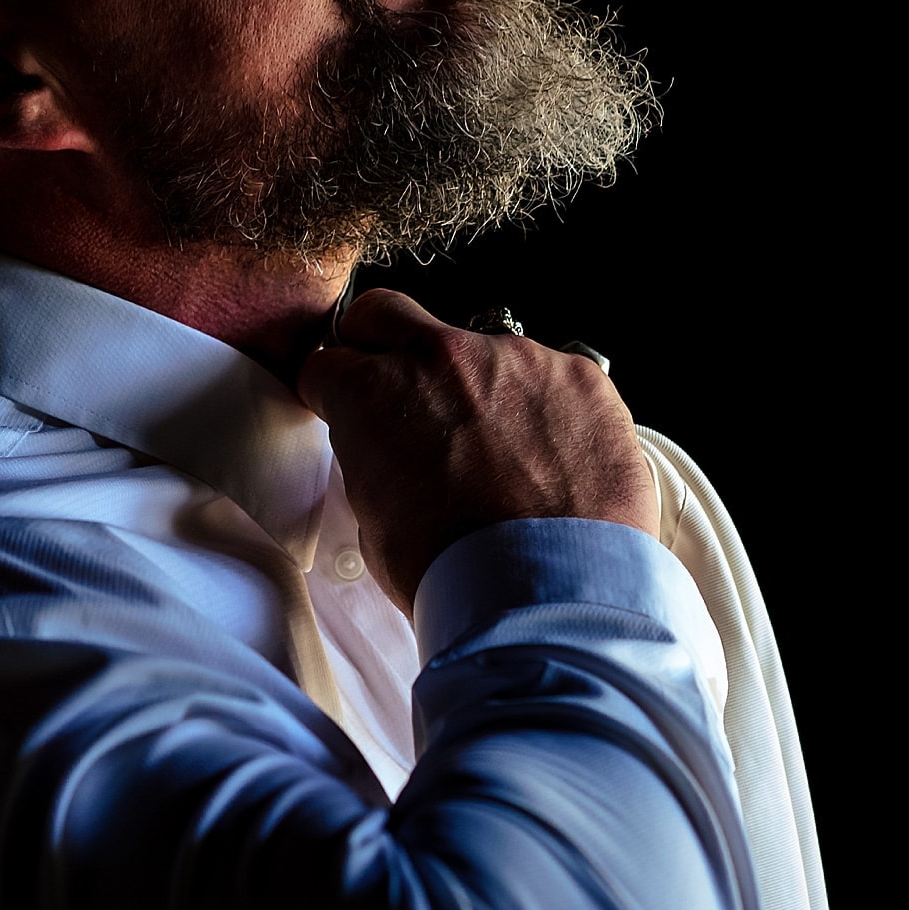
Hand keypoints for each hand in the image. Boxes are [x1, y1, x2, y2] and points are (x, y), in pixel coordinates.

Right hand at [298, 290, 656, 613]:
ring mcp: (517, 358)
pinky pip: (552, 377)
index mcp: (375, 393)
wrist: (549, 596)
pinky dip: (547, 409)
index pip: (328, 363)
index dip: (334, 391)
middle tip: (400, 392)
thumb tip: (391, 454)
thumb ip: (376, 463)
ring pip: (481, 352)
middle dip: (381, 346)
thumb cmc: (459, 574)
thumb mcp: (375, 523)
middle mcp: (442, 358)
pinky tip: (554, 461)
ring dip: (481, 391)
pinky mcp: (580, 376)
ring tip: (505, 458)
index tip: (345, 406)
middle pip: (387, 314)